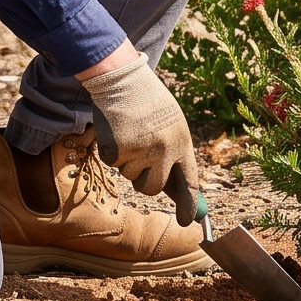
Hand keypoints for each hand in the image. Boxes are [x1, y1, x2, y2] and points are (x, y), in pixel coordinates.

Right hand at [81, 53, 200, 220]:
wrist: (122, 78)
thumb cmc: (147, 102)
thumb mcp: (170, 124)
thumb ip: (174, 156)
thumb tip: (178, 194)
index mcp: (182, 141)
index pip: (190, 181)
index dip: (189, 204)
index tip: (188, 222)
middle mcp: (165, 149)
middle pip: (153, 188)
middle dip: (144, 179)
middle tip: (138, 156)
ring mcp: (142, 151)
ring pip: (131, 177)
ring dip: (126, 161)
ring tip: (129, 132)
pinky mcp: (119, 150)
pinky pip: (112, 164)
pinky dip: (110, 150)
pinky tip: (116, 130)